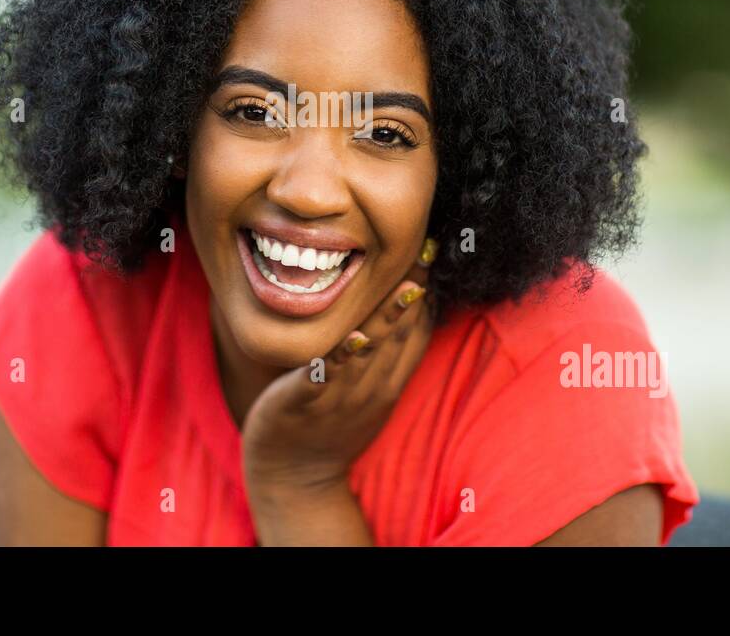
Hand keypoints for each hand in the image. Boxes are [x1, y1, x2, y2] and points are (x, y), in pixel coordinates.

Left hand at [241, 237, 437, 492]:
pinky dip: (339, 358)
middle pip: (398, 334)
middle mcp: (371, 387)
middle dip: (413, 291)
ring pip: (369, 351)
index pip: (415, 331)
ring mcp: (339, 396)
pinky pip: (324, 377)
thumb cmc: (329, 424)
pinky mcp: (305, 404)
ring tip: (405, 285)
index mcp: (388, 381)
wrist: (295, 479)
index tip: (435, 250)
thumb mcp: (370, 390)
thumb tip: (402, 306)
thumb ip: (385, 352)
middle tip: (428, 249)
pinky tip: (351, 337)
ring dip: (387, 318)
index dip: (427, 291)